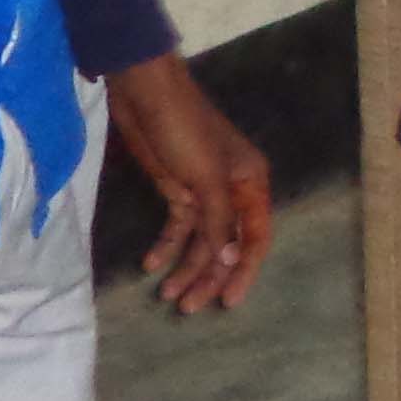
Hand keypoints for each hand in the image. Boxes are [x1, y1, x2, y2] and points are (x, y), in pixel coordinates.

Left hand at [105, 55, 274, 311]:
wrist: (145, 95)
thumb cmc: (184, 131)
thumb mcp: (207, 179)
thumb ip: (220, 221)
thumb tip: (231, 260)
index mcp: (251, 184)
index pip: (254, 238)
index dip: (242, 270)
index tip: (228, 302)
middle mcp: (232, 192)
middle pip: (225, 244)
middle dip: (207, 275)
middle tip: (187, 306)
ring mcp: (203, 193)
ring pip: (199, 241)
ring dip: (185, 267)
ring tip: (166, 294)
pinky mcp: (176, 190)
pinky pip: (177, 228)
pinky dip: (165, 247)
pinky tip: (150, 264)